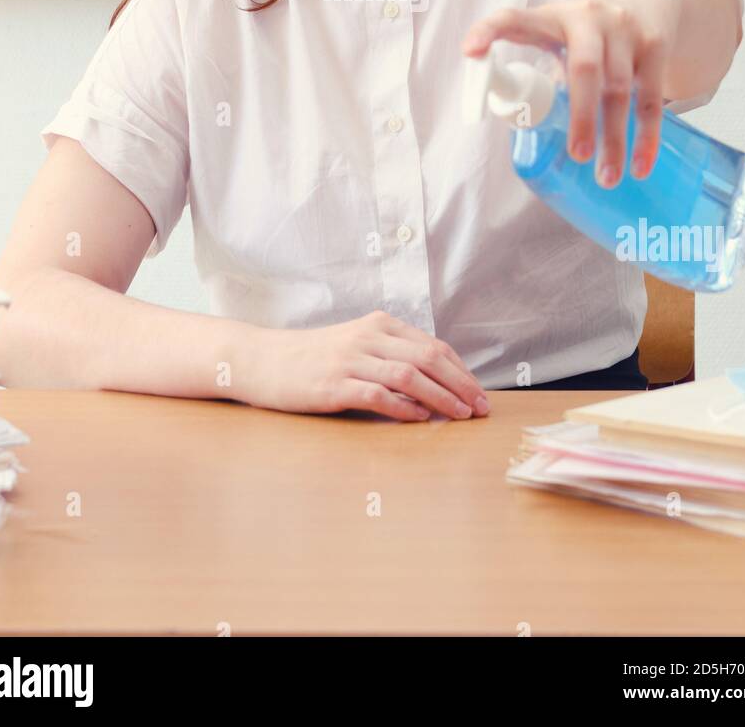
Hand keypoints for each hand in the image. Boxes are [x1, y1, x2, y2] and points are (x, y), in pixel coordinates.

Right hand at [239, 310, 489, 421]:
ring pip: (409, 375)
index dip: (461, 371)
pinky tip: (420, 419)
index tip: (479, 393)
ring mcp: (350, 360)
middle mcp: (368, 337)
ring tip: (460, 416)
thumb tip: (435, 384)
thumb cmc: (312, 358)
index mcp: (378, 325)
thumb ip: (390, 356)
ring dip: (441, 397)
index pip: (433, 346)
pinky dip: (403, 407)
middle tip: (481, 409)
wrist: (262, 359)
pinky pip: (377, 395)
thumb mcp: (356, 345)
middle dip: (461, 384)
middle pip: (428, 358)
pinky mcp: (333, 385)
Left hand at [462, 0, 680, 185]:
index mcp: (552, 17)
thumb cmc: (587, 30)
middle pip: (584, 68)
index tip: (470, 52)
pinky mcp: (656, 45)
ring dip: (615, 138)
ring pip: (621, 89)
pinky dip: (647, 136)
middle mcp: (589, 19)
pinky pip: (652, 97)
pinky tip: (640, 166)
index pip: (515, 19)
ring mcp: (625, 31)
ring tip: (606, 178)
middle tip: (577, 156)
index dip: (490, 30)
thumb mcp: (557, 33)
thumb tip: (517, 122)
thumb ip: (539, 69)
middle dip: (581, 116)